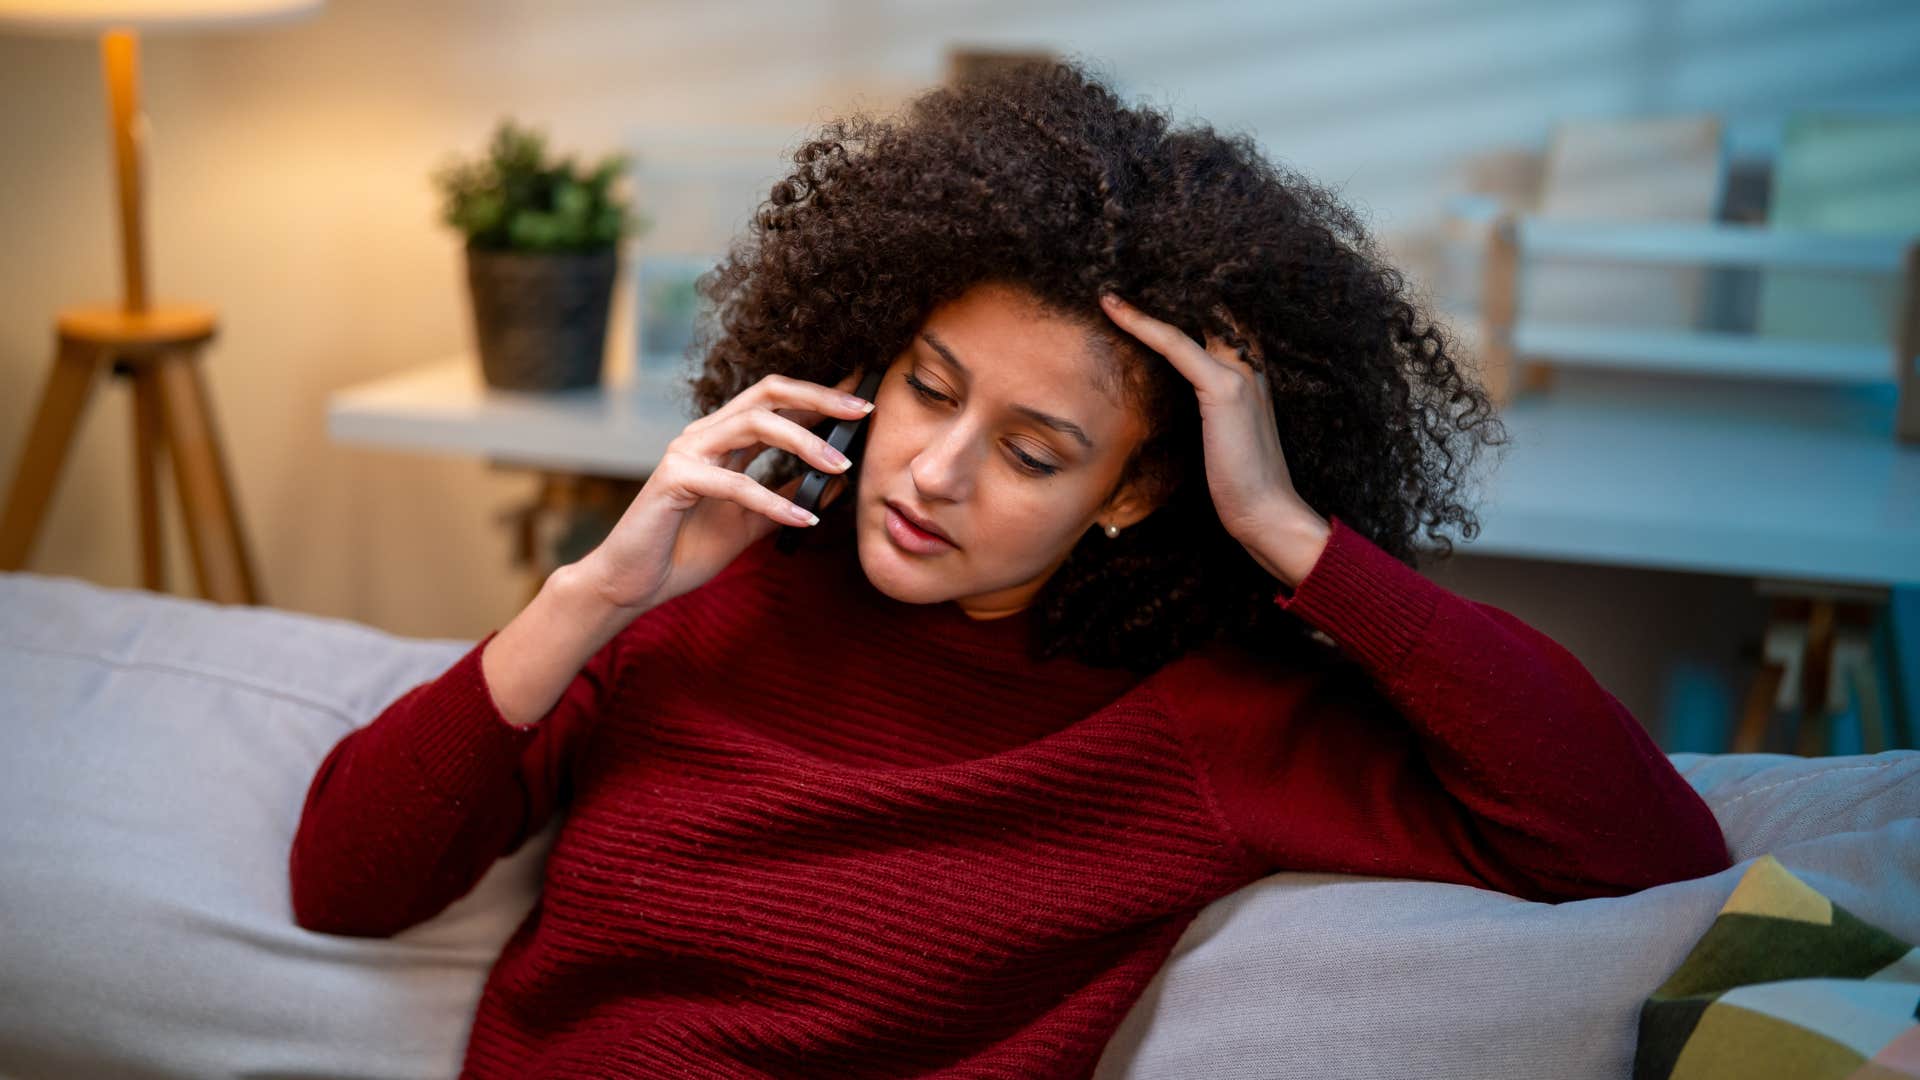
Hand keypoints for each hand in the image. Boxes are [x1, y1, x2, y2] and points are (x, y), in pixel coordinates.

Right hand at [576, 370, 872, 611]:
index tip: (863, 396)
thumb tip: (835, 483)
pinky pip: (734, 483)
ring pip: (753, 425)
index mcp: (722, 440)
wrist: (634, 583)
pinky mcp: (674, 480)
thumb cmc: (686, 549)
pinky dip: (774, 502)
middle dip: (820, 398)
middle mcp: (704, 436)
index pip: (775, 401)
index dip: (820, 394)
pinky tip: (804, 520)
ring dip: (804, 443)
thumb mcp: (750, 522)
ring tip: (840, 466)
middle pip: (768, 394)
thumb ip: (785, 499)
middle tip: (862, 411)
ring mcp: (686, 453)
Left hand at [1099, 293, 1330, 586]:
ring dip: (1148, 295)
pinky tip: (1114, 307)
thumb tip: (1163, 395)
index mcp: (1249, 370)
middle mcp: (1249, 362)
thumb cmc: (1238, 481)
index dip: (1180, 296)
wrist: (1266, 512)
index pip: (1215, 316)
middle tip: (1121, 265)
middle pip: (1205, 305)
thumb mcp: (1217, 434)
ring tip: (1110, 279)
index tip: (1139, 281)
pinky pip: (1175, 344)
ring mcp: (1240, 372)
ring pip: (1188, 317)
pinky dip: (1142, 323)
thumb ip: (1200, 406)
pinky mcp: (1224, 389)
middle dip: (1166, 283)